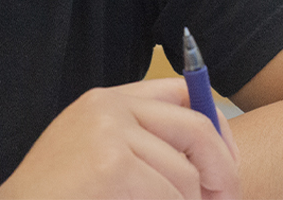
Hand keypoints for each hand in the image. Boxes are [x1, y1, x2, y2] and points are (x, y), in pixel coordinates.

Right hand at [0, 78, 239, 199]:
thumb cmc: (57, 196)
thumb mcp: (98, 153)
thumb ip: (142, 143)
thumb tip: (212, 159)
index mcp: (107, 99)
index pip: (183, 92)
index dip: (216, 128)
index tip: (225, 165)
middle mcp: (109, 106)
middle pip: (197, 126)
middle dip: (223, 170)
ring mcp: (109, 132)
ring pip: (186, 172)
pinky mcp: (112, 165)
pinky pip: (169, 194)